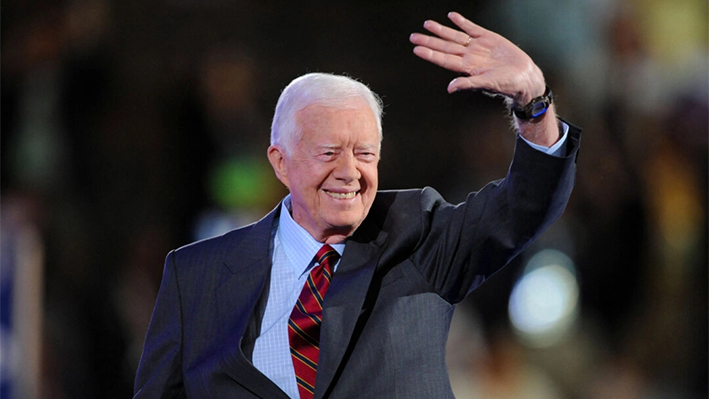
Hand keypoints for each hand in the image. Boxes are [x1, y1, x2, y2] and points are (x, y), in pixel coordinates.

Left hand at [410, 11, 545, 106]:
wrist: (524, 77)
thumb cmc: (506, 84)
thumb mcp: (486, 84)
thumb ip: (467, 84)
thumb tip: (450, 88)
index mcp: (466, 68)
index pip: (443, 59)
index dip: (430, 54)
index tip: (416, 49)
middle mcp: (469, 56)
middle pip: (444, 47)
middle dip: (429, 41)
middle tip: (413, 36)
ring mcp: (477, 46)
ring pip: (455, 37)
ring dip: (441, 30)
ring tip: (427, 24)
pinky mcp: (488, 38)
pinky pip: (472, 28)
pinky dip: (462, 22)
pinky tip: (452, 16)